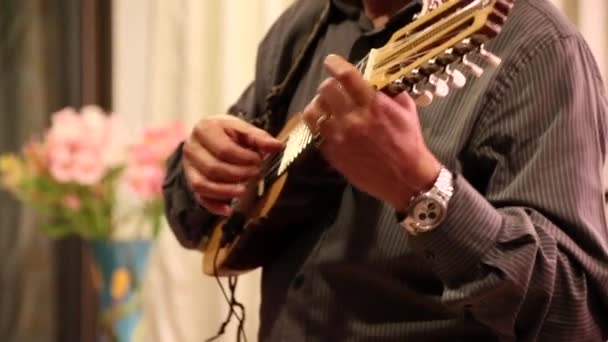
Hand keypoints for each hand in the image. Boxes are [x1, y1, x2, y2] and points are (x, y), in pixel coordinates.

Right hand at [182, 115, 282, 215]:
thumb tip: (277, 146)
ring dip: (225, 191)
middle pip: (213, 168)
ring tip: (244, 191)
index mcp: (204, 129)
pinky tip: (229, 210)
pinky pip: (200, 198)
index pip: (224, 149)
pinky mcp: (191, 182)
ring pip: (202, 185)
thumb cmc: (229, 132)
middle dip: (237, 174)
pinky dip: (214, 206)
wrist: (212, 135)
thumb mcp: (244, 129)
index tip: (259, 160)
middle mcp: (191, 148)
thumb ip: (260, 138)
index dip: (244, 158)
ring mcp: (188, 167)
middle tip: (255, 174)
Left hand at [302, 54, 440, 210]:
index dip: (334, 64)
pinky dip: (318, 124)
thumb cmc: (409, 141)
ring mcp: (339, 137)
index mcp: (373, 105)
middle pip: (325, 89)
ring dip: (319, 104)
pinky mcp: (332, 153)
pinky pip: (314, 131)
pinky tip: (326, 123)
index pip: (345, 76)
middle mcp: (353, 119)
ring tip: (326, 105)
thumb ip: (389, 91)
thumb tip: (373, 77)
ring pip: (313, 111)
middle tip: (334, 87)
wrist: (405, 179)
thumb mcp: (406, 109)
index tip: (331, 61)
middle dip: (328, 84)